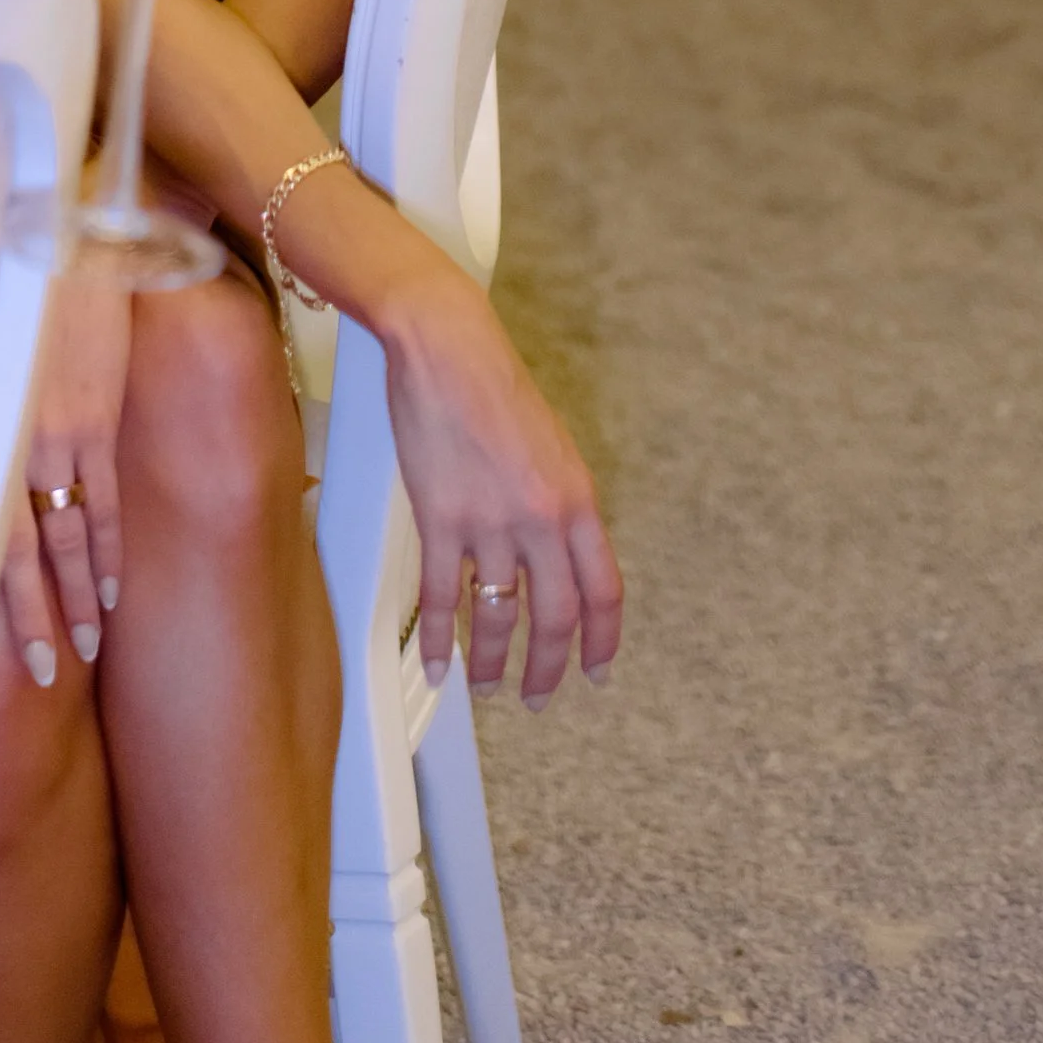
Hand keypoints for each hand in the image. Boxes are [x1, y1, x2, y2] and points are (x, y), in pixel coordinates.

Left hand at [0, 269, 130, 683]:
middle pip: (18, 552)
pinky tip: (109, 591)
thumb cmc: (6, 290)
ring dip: (76, 598)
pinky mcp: (96, 421)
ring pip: (65, 538)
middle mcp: (10, 444)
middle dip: (32, 617)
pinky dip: (106, 550)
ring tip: (84, 650)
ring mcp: (57, 436)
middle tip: (43, 675)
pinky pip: (103, 500)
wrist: (61, 243)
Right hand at [379, 256, 621, 705]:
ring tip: (489, 685)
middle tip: (538, 696)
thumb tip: (558, 557)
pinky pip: (442, 596)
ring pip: (499, 615)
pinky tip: (437, 662)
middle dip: (549, 668)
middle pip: (557, 617)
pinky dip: (438, 638)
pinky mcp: (440, 517)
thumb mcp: (553, 449)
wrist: (446, 346)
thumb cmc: (493, 386)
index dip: (603, 642)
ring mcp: (491, 521)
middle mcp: (543, 518)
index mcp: (579, 500)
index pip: (605, 592)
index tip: (596, 672)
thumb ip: (561, 506)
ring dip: (495, 661)